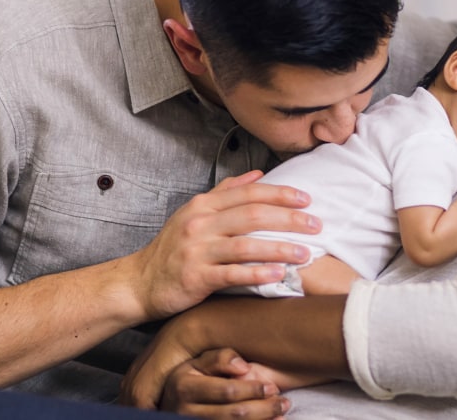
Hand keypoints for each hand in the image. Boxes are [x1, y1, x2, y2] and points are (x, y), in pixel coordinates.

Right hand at [125, 170, 322, 320]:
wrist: (140, 282)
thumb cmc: (173, 249)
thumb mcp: (195, 214)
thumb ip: (226, 193)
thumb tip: (257, 174)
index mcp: (203, 205)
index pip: (248, 193)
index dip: (280, 194)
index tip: (307, 199)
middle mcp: (200, 224)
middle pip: (252, 215)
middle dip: (288, 219)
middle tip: (317, 225)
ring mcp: (197, 250)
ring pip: (245, 245)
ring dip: (279, 248)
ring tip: (305, 253)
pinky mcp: (195, 277)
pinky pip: (232, 274)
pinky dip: (257, 274)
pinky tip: (279, 275)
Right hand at [157, 349, 291, 418]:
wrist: (169, 403)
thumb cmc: (190, 378)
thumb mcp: (197, 361)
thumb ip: (220, 358)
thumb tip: (243, 367)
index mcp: (185, 387)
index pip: (226, 391)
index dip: (252, 390)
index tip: (272, 388)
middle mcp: (185, 411)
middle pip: (233, 414)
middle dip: (263, 409)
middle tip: (284, 402)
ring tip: (281, 414)